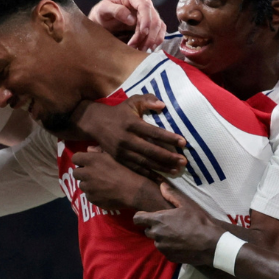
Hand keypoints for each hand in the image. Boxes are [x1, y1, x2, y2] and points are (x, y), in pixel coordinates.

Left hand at [72, 147, 164, 211]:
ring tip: (100, 184)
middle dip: (82, 173)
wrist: (133, 190)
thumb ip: (99, 151)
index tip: (86, 162)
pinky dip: (94, 194)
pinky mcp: (92, 199)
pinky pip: (89, 196)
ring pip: (82, 185)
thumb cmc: (126, 169)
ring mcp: (88, 187)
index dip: (80, 160)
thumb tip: (88, 150)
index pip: (75, 158)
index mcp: (91, 160)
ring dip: (88, 184)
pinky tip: (104, 193)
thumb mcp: (114, 156)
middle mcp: (86, 173)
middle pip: (75, 173)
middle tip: (92, 174)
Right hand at [73, 96, 187, 177]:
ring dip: (161, 167)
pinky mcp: (119, 159)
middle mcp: (127, 139)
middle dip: (168, 157)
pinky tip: (161, 179)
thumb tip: (163, 105)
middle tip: (183, 161)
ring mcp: (122, 151)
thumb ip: (147, 100)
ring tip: (176, 171)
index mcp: (132, 124)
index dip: (169, 138)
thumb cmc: (119, 112)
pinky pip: (136, 169)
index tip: (183, 142)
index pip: (153, 132)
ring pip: (144, 162)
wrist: (95, 123)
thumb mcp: (132, 101)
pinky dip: (149, 174)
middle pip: (150, 151)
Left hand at [88, 0, 167, 50]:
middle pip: (153, 18)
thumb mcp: (103, 10)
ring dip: (151, 40)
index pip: (145, 5)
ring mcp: (148, 10)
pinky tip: (147, 47)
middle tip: (136, 47)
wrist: (102, 20)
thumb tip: (132, 19)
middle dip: (147, 35)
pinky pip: (160, 29)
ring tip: (139, 50)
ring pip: (158, 25)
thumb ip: (116, 10)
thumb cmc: (101, 13)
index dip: (146, 20)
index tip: (143, 33)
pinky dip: (156, 40)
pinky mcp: (150, 19)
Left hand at [133, 183, 224, 265]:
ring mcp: (162, 247)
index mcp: (158, 220)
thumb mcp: (186, 205)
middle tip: (168, 224)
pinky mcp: (169, 256)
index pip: (137, 218)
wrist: (210, 244)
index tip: (147, 215)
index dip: (141, 216)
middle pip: (147, 230)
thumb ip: (171, 194)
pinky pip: (165, 250)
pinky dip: (170, 247)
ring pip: (156, 241)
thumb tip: (161, 185)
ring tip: (177, 234)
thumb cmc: (198, 221)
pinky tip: (181, 243)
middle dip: (154, 227)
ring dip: (162, 237)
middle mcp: (156, 234)